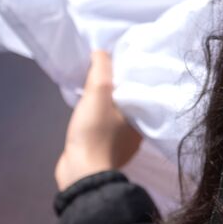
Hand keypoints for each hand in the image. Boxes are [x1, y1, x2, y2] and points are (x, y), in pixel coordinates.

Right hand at [55, 50, 141, 190]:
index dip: (127, 74)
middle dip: (115, 87)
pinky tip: (88, 110)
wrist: (80, 172)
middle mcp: (137, 130)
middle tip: (102, 70)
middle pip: (127, 100)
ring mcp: (122, 143)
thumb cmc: (94, 132)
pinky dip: (97, 117)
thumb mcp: (98, 92)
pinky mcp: (106, 150)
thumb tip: (102, 51)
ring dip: (105, 103)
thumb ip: (101, 69)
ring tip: (92, 87)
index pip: (139, 88)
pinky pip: (104, 126)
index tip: (116, 60)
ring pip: (114, 114)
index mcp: (142, 116)